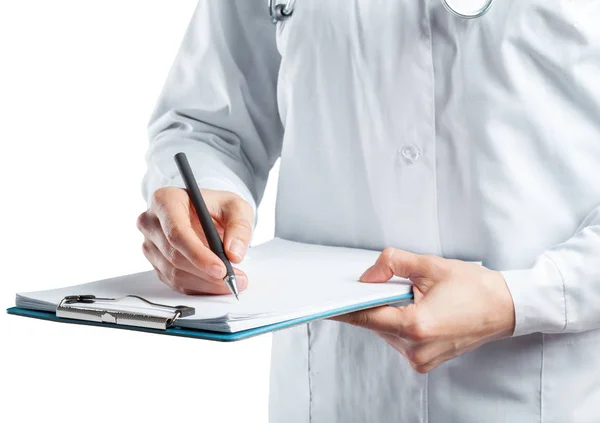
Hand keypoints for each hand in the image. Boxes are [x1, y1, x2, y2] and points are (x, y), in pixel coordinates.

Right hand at [136, 187, 252, 294]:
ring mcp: (150, 244)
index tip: (221, 268)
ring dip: (205, 282)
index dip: (198, 254)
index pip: (176, 232)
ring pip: (174, 272)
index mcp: (166, 200)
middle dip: (206, 272)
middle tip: (232, 278)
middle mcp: (151, 222)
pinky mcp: (156, 262)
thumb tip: (234, 253)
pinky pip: (174, 282)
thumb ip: (239, 227)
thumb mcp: (236, 207)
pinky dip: (198, 286)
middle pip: (174, 255)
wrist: (206, 214)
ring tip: (230, 282)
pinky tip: (215, 284)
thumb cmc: (216, 206)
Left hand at [334, 249, 515, 372]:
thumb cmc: (474, 287)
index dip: (343, 307)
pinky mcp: (423, 361)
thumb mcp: (430, 265)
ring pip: (384, 331)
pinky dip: (397, 322)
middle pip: (374, 323)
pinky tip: (414, 308)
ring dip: (387, 312)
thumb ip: (393, 263)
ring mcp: (419, 359)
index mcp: (416, 326)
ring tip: (411, 296)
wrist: (504, 309)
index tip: (325, 301)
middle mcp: (415, 349)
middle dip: (372, 302)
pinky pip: (397, 339)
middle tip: (380, 283)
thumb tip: (368, 275)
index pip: (365, 316)